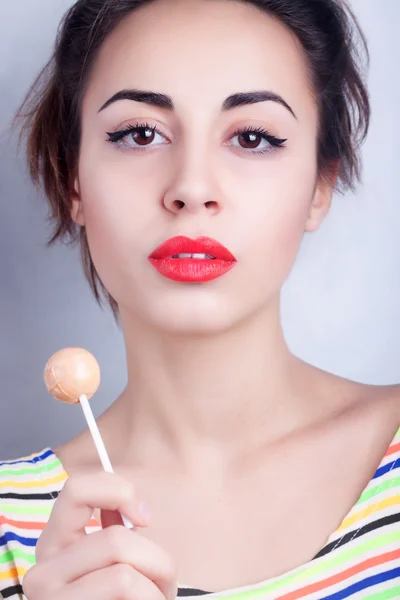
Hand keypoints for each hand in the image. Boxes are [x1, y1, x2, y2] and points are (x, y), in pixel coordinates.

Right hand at [22, 471, 177, 599]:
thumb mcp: (109, 564)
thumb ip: (112, 533)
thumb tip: (132, 510)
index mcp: (53, 546)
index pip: (76, 489)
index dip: (119, 492)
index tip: (145, 517)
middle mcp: (42, 574)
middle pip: (117, 540)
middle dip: (157, 560)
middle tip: (166, 581)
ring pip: (126, 574)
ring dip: (158, 587)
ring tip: (159, 599)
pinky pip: (129, 594)